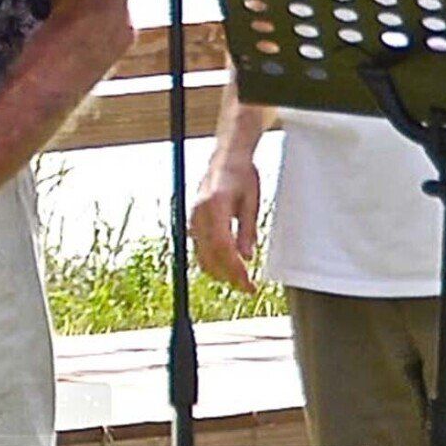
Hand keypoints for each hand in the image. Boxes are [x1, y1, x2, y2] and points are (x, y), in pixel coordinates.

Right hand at [188, 154, 260, 292]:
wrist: (226, 158)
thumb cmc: (241, 175)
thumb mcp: (251, 202)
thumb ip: (248, 230)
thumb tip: (247, 256)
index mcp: (215, 206)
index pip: (222, 247)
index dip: (234, 269)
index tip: (248, 283)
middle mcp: (199, 214)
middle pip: (210, 256)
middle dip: (229, 276)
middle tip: (247, 288)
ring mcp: (193, 218)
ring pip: (202, 255)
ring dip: (219, 272)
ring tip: (239, 280)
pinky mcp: (193, 221)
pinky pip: (199, 248)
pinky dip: (212, 261)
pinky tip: (226, 267)